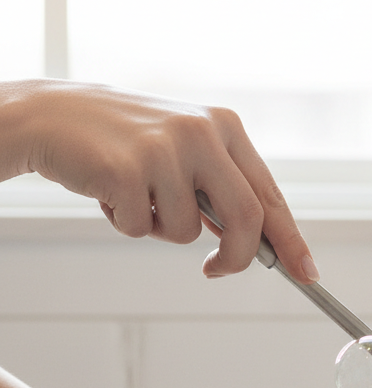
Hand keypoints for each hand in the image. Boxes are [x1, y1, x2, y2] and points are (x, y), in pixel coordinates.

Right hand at [0, 79, 316, 281]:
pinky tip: (108, 188)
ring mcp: (165, 149)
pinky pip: (141, 229)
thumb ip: (223, 189)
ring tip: (134, 193)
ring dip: (158, 229)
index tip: (307, 273)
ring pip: (187, 232)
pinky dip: (125, 222)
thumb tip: (261, 243)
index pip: (269, 195)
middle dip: (236, 258)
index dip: (290, 240)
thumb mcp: (185, 150)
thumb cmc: (122, 139)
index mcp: (224, 127)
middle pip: (247, 220)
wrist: (48, 114)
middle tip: (215, 270)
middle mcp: (201, 132)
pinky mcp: (128, 169)